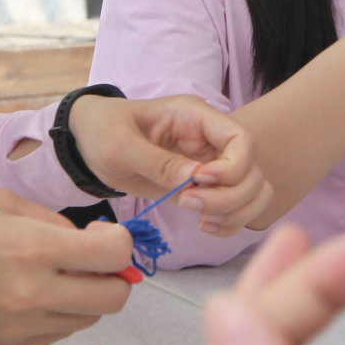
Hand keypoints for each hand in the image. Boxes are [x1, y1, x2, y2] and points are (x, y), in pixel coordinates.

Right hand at [0, 189, 132, 344]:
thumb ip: (50, 220)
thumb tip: (89, 238)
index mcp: (31, 248)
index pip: (113, 254)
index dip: (119, 242)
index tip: (103, 235)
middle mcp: (32, 294)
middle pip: (113, 298)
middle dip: (113, 277)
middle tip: (93, 261)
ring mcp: (19, 328)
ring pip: (87, 321)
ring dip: (85, 298)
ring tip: (56, 276)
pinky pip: (54, 334)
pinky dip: (56, 316)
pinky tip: (32, 295)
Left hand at [67, 94, 271, 234]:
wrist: (89, 143)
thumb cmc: (104, 131)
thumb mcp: (120, 143)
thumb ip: (156, 161)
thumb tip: (193, 179)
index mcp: (196, 118)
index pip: (242, 140)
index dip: (231, 167)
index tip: (199, 181)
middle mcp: (211, 141)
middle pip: (252, 171)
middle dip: (229, 196)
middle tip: (188, 204)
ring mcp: (211, 166)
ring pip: (254, 191)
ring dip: (235, 212)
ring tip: (201, 221)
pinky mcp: (204, 189)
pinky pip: (237, 208)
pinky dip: (229, 223)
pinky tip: (204, 226)